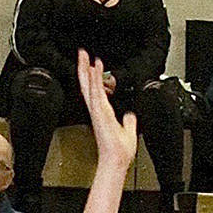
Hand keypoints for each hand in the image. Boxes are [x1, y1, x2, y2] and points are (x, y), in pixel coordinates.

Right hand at [78, 50, 137, 168]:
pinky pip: (96, 92)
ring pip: (89, 85)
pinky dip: (94, 79)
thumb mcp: (128, 131)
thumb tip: (130, 116)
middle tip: (81, 54)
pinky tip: (94, 68)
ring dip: (86, 69)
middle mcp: (97, 110)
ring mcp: (97, 111)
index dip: (91, 77)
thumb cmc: (119, 150)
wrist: (117, 159)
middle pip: (87, 85)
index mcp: (102, 113)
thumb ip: (128, 121)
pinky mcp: (100, 112)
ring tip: (84, 55)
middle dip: (83, 68)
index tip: (90, 65)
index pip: (94, 91)